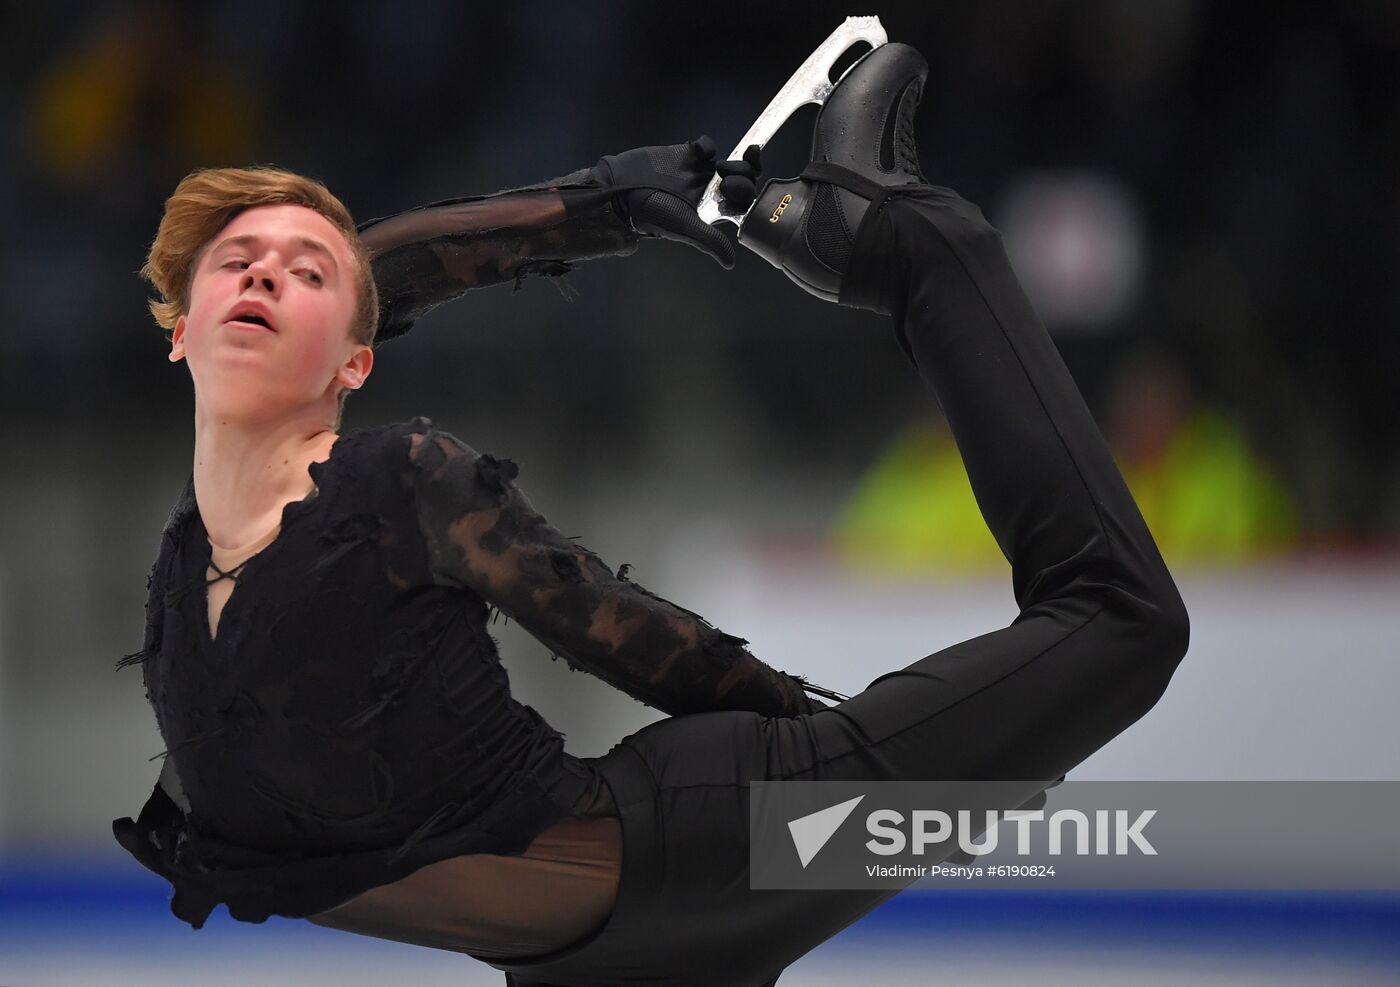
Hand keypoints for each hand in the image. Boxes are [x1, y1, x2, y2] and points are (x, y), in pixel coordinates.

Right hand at [593, 136, 761, 268]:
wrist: (621, 186)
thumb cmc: (651, 211)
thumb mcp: (684, 227)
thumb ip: (709, 240)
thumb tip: (731, 263)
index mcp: (712, 210)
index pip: (742, 202)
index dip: (749, 194)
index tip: (745, 189)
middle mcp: (710, 192)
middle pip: (742, 179)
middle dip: (743, 176)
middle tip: (726, 178)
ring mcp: (699, 172)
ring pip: (729, 162)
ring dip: (732, 162)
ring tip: (719, 168)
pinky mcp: (686, 154)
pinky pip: (706, 146)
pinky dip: (707, 146)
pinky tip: (698, 152)